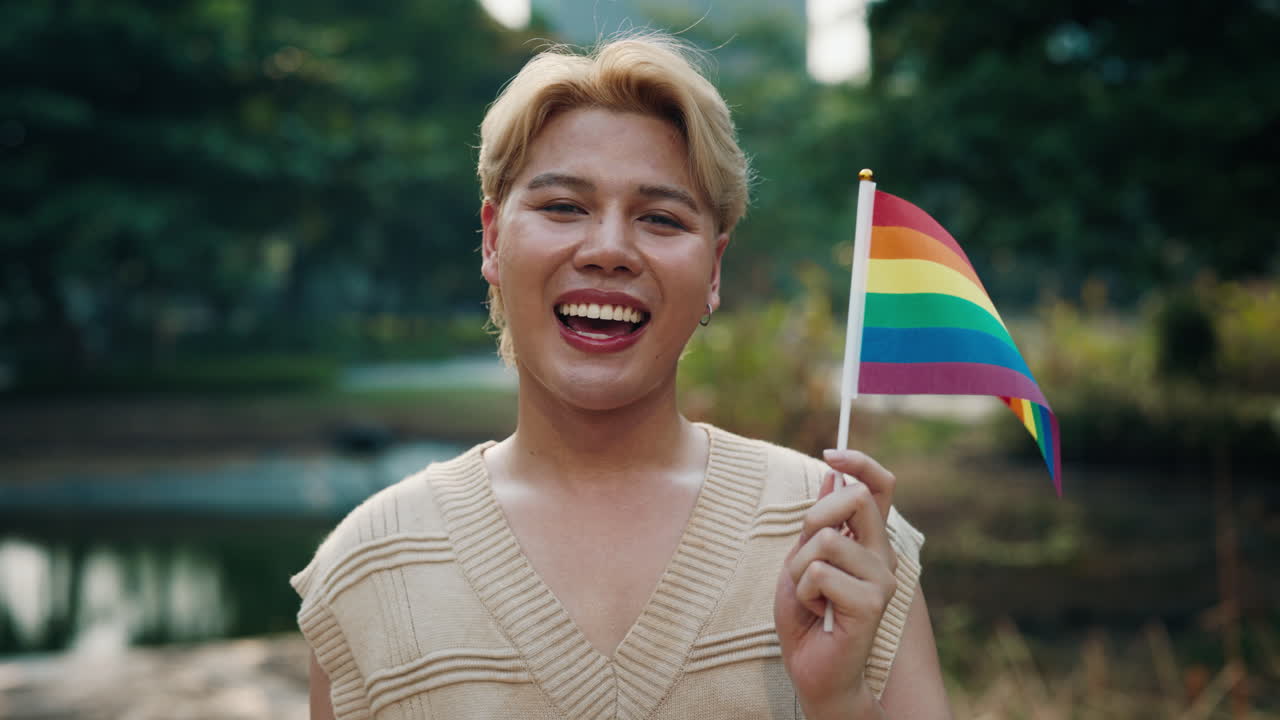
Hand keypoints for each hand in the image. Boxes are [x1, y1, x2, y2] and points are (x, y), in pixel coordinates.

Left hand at [774, 449, 897, 719]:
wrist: (812, 669)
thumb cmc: (806, 616)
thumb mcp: (802, 559)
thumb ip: (818, 524)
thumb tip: (834, 478)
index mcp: (869, 541)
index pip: (879, 487)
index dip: (860, 463)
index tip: (831, 453)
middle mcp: (883, 555)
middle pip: (854, 499)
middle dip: (814, 519)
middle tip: (804, 558)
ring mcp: (883, 578)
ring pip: (826, 540)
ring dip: (800, 568)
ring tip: (809, 595)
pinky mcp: (873, 602)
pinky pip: (820, 573)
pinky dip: (804, 592)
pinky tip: (817, 613)